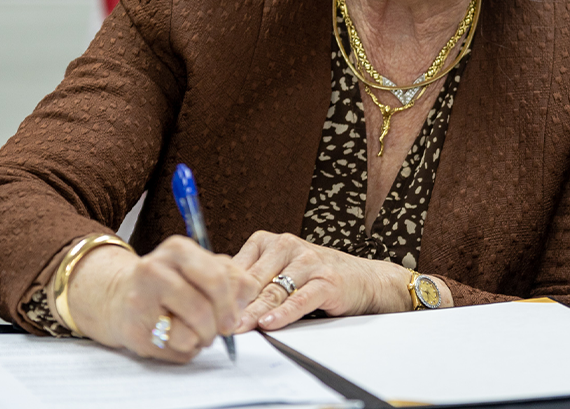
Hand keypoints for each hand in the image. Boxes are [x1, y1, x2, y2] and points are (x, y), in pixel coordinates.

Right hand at [64, 235, 258, 362]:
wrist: (120, 297)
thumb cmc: (169, 284)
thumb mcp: (200, 269)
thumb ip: (230, 276)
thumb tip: (249, 293)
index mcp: (178, 249)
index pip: (218, 277)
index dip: (232, 303)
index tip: (234, 316)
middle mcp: (155, 268)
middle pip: (204, 308)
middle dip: (219, 325)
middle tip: (221, 331)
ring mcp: (140, 299)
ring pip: (190, 333)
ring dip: (202, 339)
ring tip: (196, 332)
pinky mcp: (133, 330)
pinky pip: (174, 348)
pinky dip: (184, 349)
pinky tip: (175, 336)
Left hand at [231, 231, 435, 331]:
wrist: (364, 278)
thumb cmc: (316, 276)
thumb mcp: (280, 270)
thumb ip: (253, 279)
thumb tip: (213, 296)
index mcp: (269, 241)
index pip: (237, 267)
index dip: (220, 289)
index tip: (204, 308)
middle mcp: (286, 246)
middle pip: (253, 280)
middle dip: (234, 304)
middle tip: (215, 323)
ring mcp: (308, 261)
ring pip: (274, 290)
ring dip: (254, 311)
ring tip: (238, 327)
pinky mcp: (326, 280)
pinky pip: (300, 298)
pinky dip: (283, 313)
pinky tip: (270, 323)